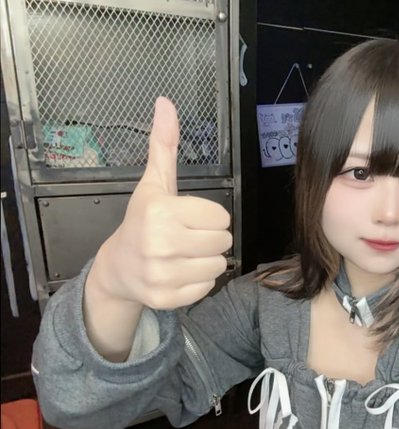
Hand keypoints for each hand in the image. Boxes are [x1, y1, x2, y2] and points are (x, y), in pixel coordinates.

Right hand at [96, 97, 230, 309]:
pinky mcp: (166, 298)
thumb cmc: (142, 221)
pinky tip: (178, 273)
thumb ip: (164, 145)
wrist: (117, 267)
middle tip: (186, 237)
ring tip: (183, 255)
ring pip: (219, 265)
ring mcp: (162, 275)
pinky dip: (198, 282)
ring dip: (207, 260)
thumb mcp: (154, 183)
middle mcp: (159, 244)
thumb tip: (165, 102)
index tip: (188, 218)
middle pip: (224, 241)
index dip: (208, 216)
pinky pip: (207, 287)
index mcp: (160, 212)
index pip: (221, 216)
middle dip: (210, 238)